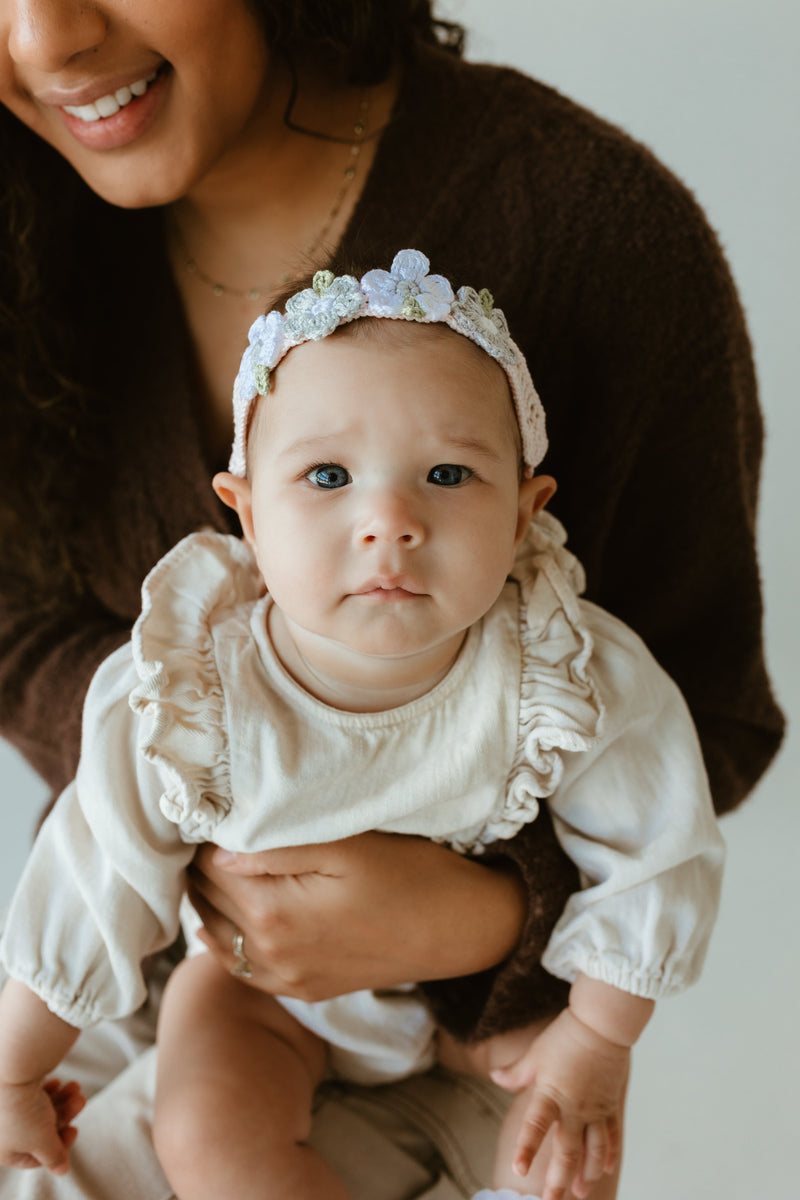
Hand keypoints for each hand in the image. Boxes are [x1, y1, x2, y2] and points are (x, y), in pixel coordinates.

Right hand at [0, 1077, 85, 1173]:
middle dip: (63, 1114)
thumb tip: (62, 1170)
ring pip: (37, 1111)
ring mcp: (3, 1109)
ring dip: (61, 1100)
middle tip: (81, 1100)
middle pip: (38, 1130)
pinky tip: (59, 1082)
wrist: (12, 1069)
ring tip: (76, 1086)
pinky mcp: (8, 1090)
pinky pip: (30, 1095)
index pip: (33, 1157)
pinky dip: (48, 1091)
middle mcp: (0, 1131)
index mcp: (2, 1149)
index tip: (75, 1129)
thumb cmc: (24, 1111)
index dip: (58, 1146)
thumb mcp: (43, 1141)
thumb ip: (53, 1157)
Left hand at [187, 832, 525, 1000]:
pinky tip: (227, 918)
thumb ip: (277, 850)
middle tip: (211, 830)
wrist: (458, 929)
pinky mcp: (302, 989)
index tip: (214, 810)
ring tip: (216, 864)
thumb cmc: (410, 874)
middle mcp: (271, 953)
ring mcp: (286, 978)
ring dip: (210, 899)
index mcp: (275, 913)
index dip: (206, 834)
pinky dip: (226, 940)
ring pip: (217, 935)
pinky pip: (242, 969)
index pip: (208, 867)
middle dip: (202, 865)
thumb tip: (218, 852)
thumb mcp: (347, 846)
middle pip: (207, 900)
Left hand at [490, 1008, 627, 1199]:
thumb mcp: (535, 1054)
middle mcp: (574, 1107)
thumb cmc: (565, 1036)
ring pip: (592, 1151)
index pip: (535, 1126)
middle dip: (559, 1180)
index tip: (518, 1169)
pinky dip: (608, 1156)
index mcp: (551, 1094)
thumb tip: (495, 1077)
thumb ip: (516, 1073)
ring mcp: (595, 1109)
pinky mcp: (610, 1106)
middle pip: (567, 1151)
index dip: (526, 1148)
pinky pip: (611, 1137)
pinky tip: (604, 1171)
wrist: (602, 1025)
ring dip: (586, 1175)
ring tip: (580, 1194)